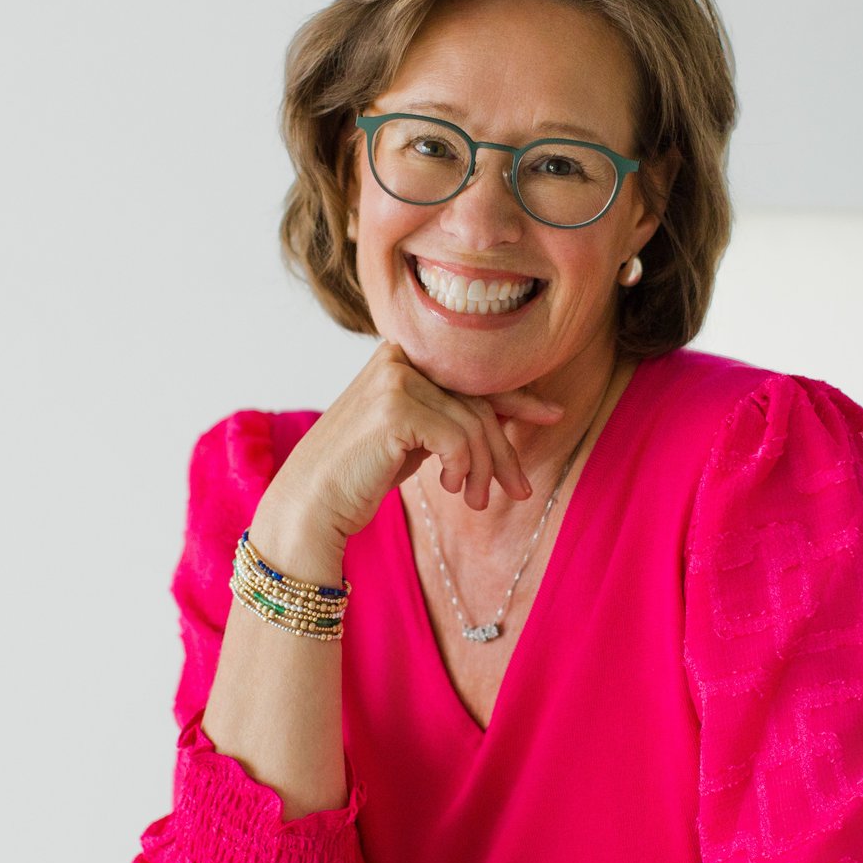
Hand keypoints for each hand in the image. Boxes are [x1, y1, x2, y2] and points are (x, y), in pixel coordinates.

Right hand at [266, 340, 566, 547]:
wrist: (310, 505)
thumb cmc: (359, 475)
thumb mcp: (414, 438)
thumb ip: (449, 417)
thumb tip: (510, 412)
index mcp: (401, 357)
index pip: (472, 377)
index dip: (517, 398)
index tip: (552, 415)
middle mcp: (397, 358)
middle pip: (477, 402)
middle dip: (503, 450)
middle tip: (520, 490)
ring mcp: (394, 379)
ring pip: (472, 424)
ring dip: (483, 470)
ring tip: (478, 501)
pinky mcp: (394, 408)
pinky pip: (457, 439)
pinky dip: (462, 468)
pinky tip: (450, 489)